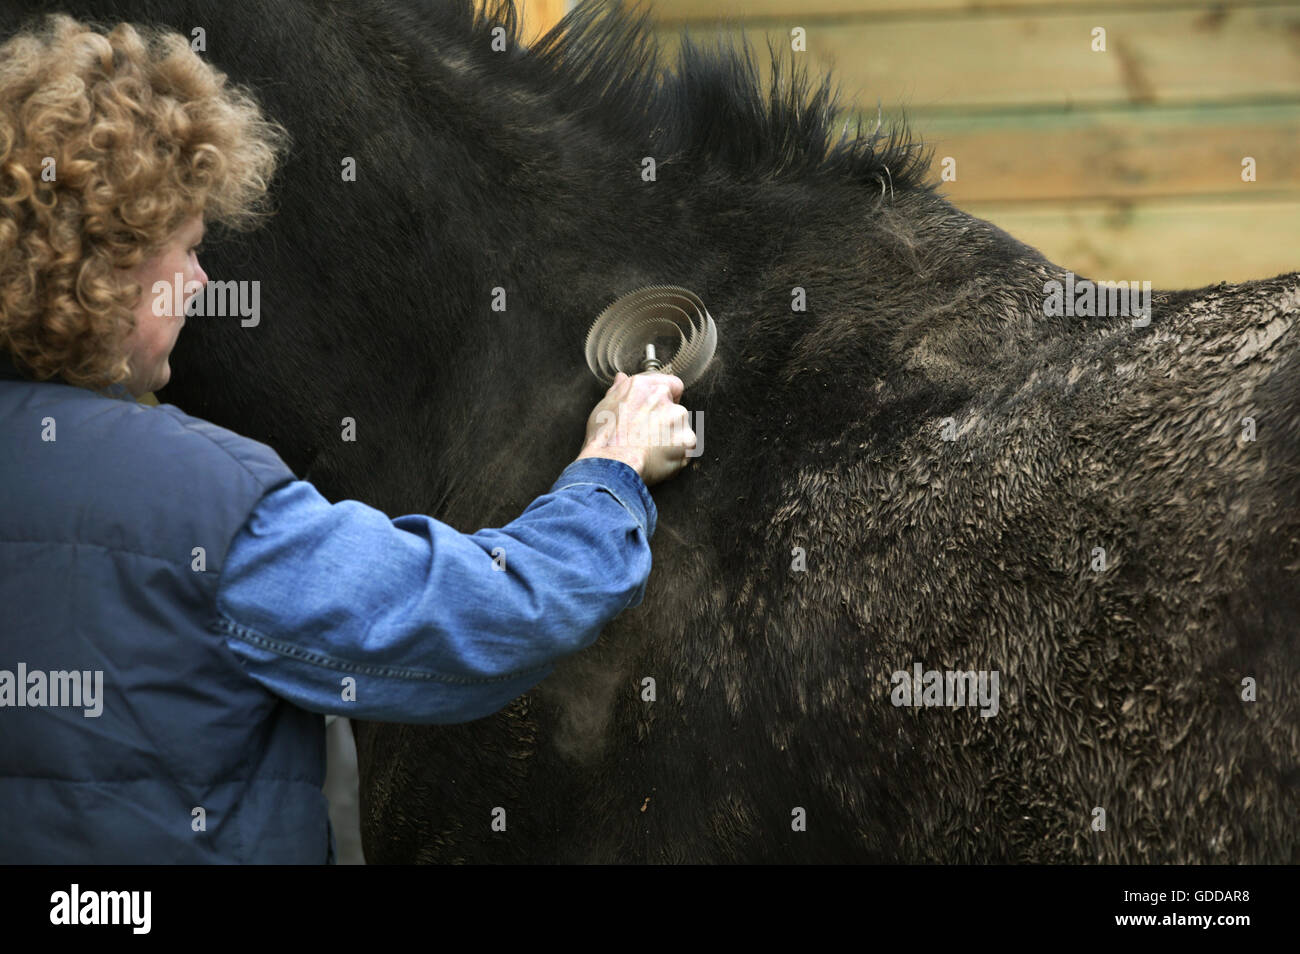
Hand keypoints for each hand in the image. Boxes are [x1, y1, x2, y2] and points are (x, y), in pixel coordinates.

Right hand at [575, 371, 695, 485]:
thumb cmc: (604, 440)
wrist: (612, 464)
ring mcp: (677, 417)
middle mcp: (662, 396)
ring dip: (672, 440)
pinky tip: (659, 460)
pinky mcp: (687, 439)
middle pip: (676, 408)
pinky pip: (687, 449)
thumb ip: (619, 391)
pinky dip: (677, 457)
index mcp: (643, 386)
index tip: (660, 411)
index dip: (668, 399)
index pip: (671, 384)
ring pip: (682, 429)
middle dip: (667, 423)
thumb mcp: (604, 408)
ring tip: (651, 451)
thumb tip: (621, 379)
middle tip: (649, 437)